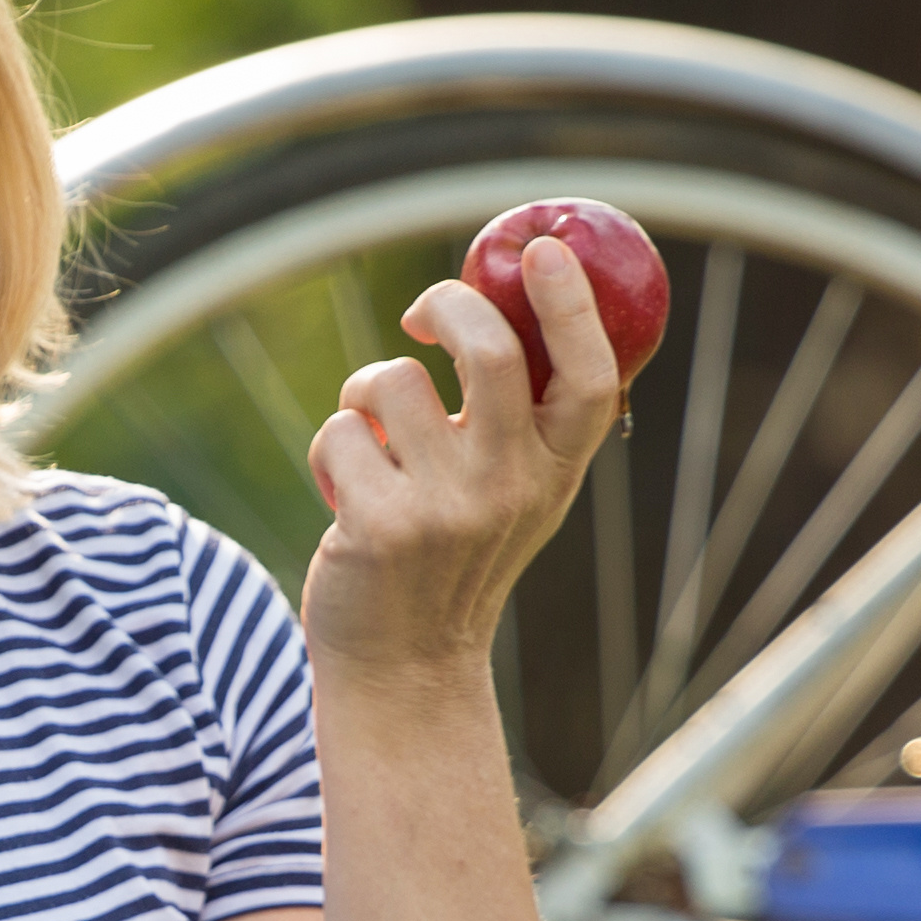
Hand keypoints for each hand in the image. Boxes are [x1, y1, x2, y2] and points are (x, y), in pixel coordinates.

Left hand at [299, 229, 625, 681]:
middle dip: (444, 304)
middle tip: (421, 314)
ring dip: (365, 394)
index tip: (543, 251)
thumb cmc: (455, 560)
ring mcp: (446, 510)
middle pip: (487, 350)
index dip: (571, 305)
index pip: (588, 377)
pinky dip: (332, 449)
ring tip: (373, 443)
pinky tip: (347, 495)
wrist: (405, 669)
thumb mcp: (516, 495)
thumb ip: (524, 420)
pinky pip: (339, 431)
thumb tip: (510, 298)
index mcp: (556, 473)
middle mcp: (511, 488)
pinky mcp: (379, 527)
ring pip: (391, 380)